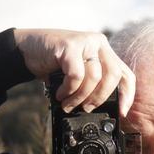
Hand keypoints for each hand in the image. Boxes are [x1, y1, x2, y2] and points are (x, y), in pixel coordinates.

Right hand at [13, 28, 134, 114]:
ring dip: (80, 97)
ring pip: (94, 77)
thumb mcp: (78, 74)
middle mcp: (98, 43)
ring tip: (68, 104)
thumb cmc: (53, 65)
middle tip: (87, 108)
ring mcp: (85, 42)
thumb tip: (103, 108)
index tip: (122, 112)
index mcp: (105, 51)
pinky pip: (76, 75)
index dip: (127, 95)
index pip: (126, 74)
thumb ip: (92, 84)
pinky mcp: (70, 45)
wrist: (25, 50)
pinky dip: (69, 90)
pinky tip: (60, 94)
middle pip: (113, 75)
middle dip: (100, 97)